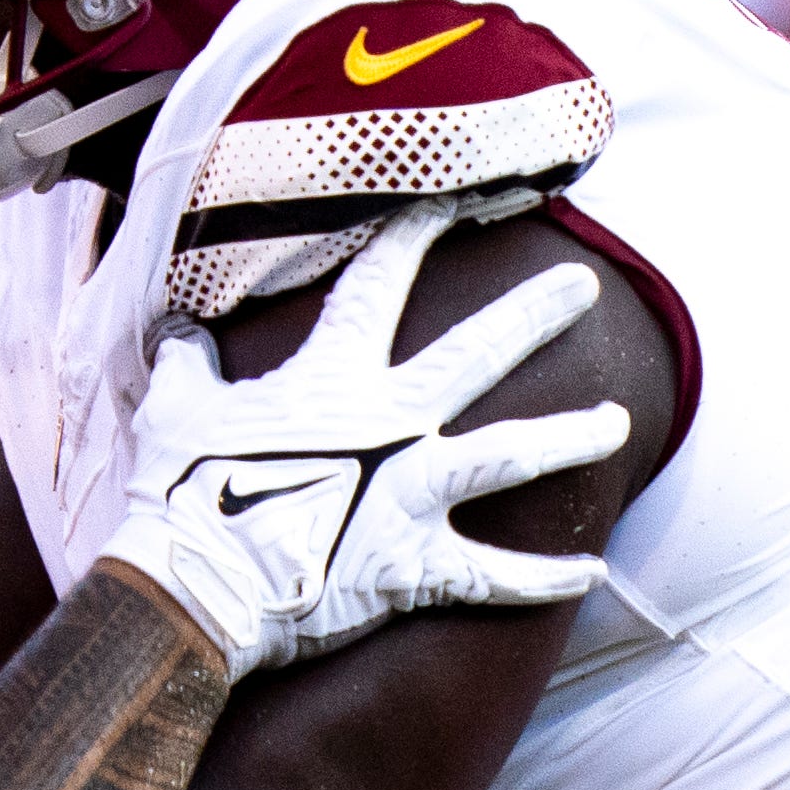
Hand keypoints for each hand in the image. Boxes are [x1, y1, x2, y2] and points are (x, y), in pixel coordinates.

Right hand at [97, 204, 630, 675]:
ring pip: (511, 454)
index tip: (449, 202)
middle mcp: (390, 424)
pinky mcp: (416, 567)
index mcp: (332, 377)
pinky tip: (591, 575)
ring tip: (616, 423)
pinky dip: (544, 580)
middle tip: (584, 286)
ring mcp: (411, 495)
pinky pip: (495, 577)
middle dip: (535, 313)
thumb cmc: (180, 493)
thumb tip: (179, 335)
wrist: (194, 586)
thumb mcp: (173, 408)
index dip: (414, 235)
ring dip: (570, 437)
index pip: (380, 283)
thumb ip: (188, 364)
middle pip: (479, 353)